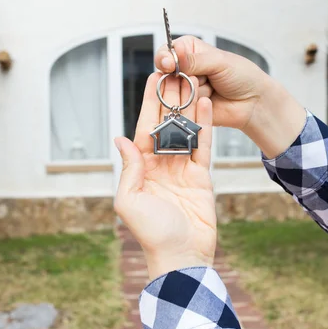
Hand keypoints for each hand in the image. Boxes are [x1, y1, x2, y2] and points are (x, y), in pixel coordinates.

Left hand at [114, 72, 215, 279]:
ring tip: (193, 81)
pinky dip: (205, 126)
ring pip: (186, 131)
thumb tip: (121, 139)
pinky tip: (205, 105)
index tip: (153, 79)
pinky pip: (203, 146)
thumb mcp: (129, 201)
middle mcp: (160, 164)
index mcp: (141, 168)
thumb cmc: (151, 233)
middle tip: (176, 72)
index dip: (148, 104)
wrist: (182, 256)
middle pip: (166, 125)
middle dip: (170, 99)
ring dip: (188, 107)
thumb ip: (129, 168)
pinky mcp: (201, 175)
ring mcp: (182, 168)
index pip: (144, 129)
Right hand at [155, 36, 306, 157]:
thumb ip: (193, 60)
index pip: (166, 52)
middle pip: (166, 74)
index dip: (165, 59)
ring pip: (175, 92)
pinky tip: (209, 101)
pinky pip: (181, 107)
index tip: (169, 65)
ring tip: (211, 90)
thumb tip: (170, 57)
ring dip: (192, 92)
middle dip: (182, 78)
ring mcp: (185, 90)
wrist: (253, 102)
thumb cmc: (242, 76)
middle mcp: (184, 69)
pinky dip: (193, 105)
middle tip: (199, 79)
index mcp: (190, 51)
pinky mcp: (188, 108)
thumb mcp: (219, 62)